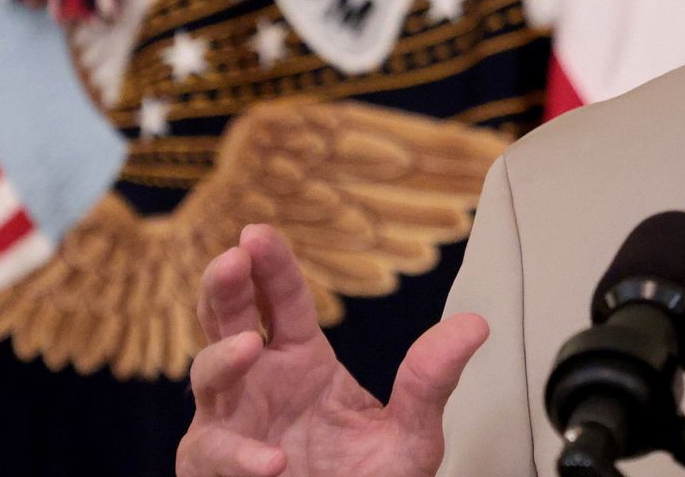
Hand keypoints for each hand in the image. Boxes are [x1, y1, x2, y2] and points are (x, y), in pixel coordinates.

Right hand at [176, 224, 488, 476]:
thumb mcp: (411, 434)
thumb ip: (432, 381)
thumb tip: (476, 325)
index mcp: (300, 359)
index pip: (282, 301)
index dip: (270, 265)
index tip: (258, 233)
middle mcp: (259, 383)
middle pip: (230, 322)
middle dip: (225, 288)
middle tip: (233, 259)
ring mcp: (232, 423)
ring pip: (208, 378)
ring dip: (223, 359)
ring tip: (251, 348)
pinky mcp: (214, 469)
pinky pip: (214, 454)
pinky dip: (239, 457)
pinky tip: (271, 461)